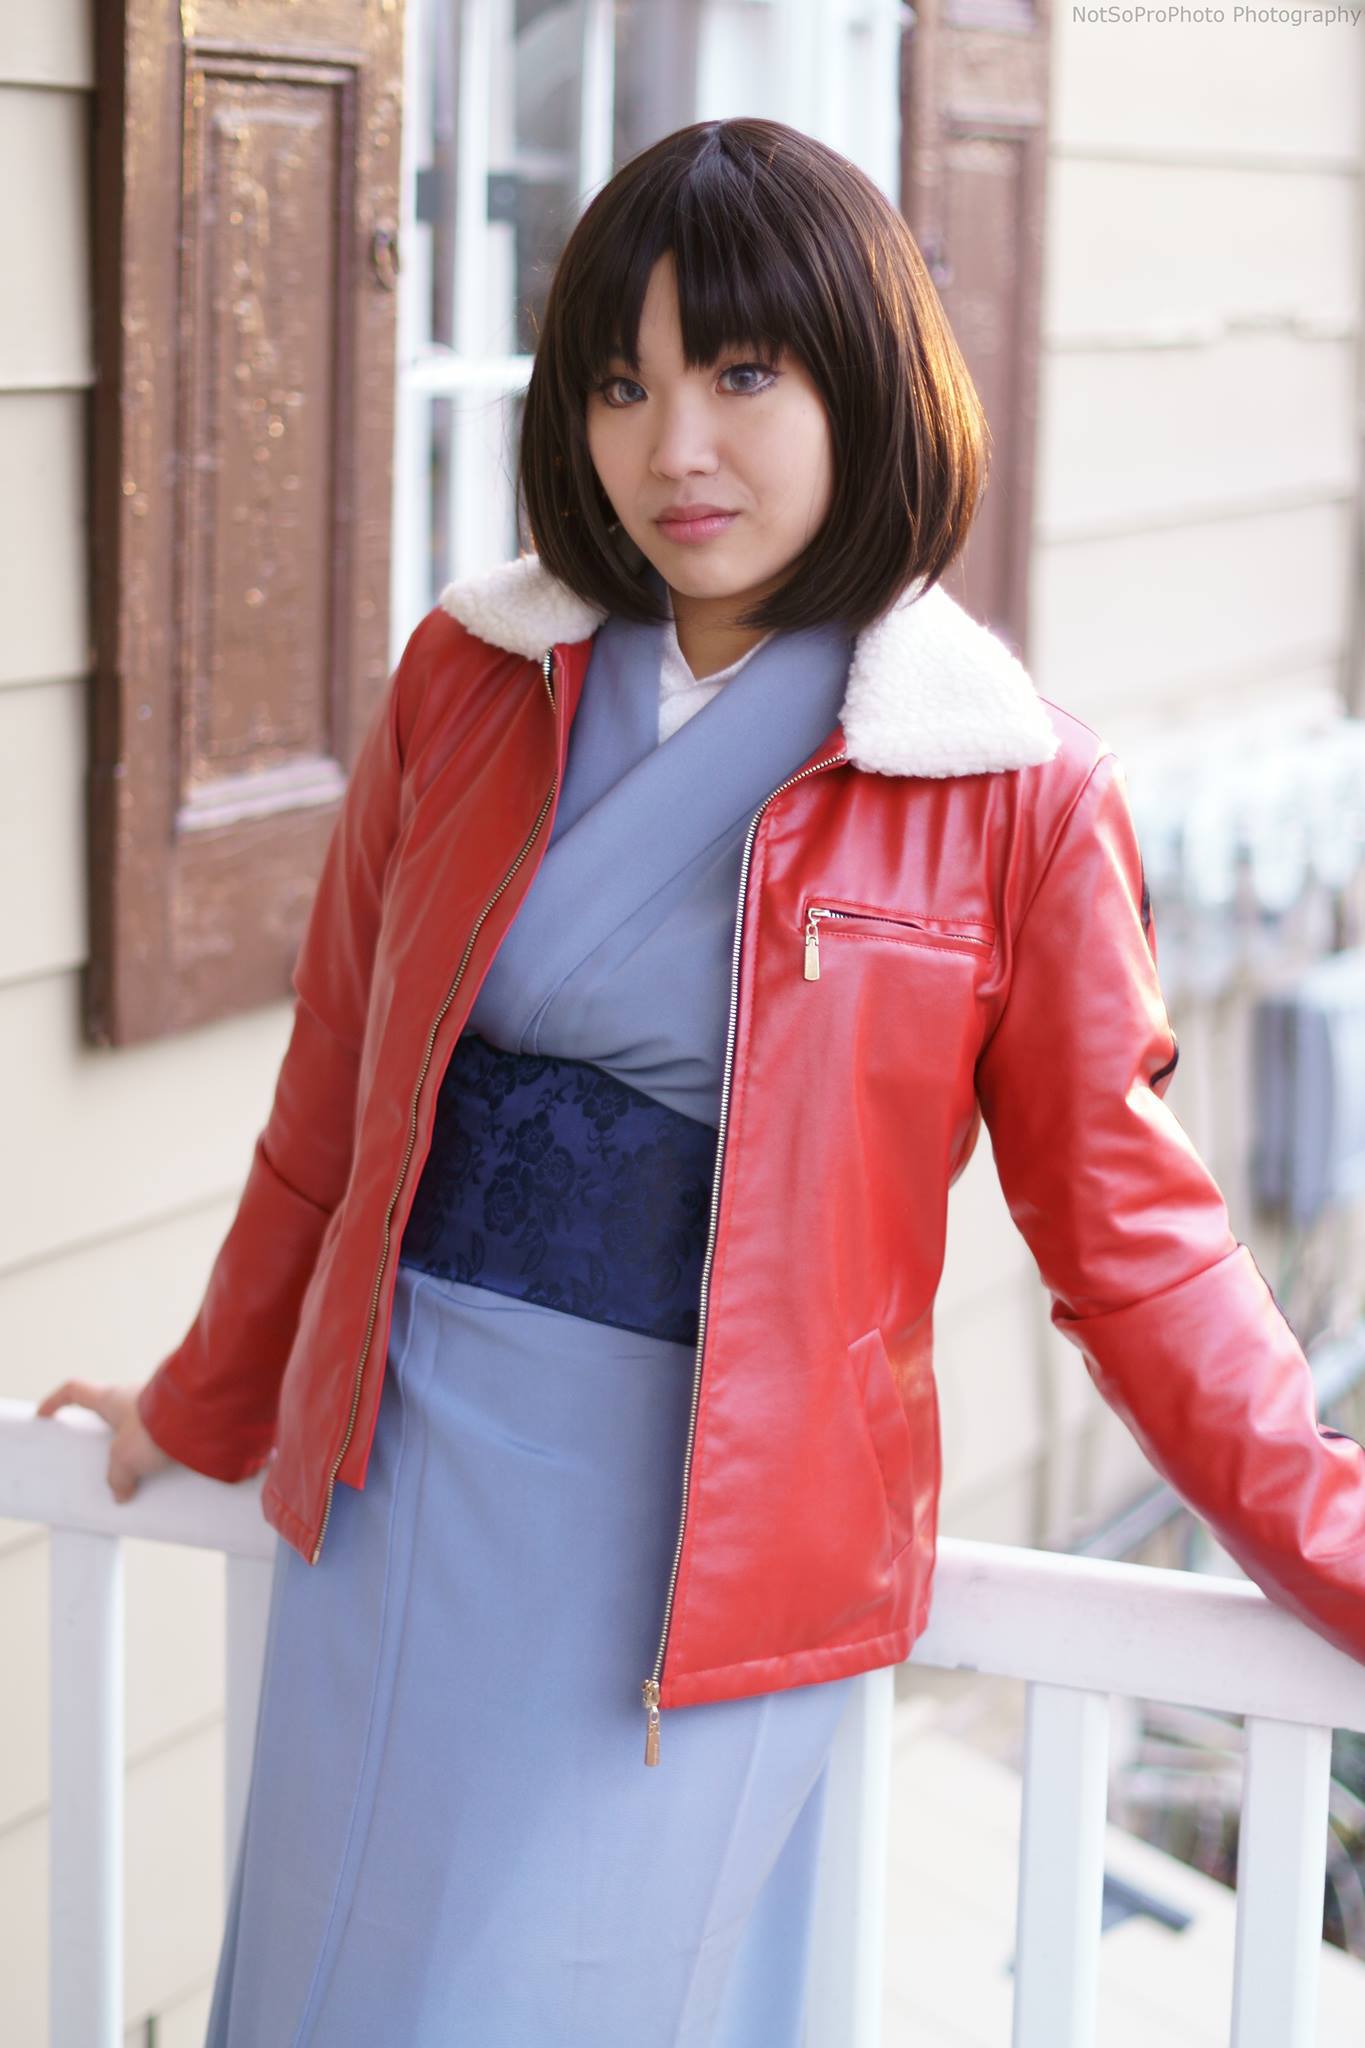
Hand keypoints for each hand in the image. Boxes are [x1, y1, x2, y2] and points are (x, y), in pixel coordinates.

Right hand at [34, 1380, 176, 1504]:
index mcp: (110, 1398)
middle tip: (103, 1461)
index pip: (74, 1390)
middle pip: (110, 1413)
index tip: (44, 1413)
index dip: (56, 1401)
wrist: (204, 1418)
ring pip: (141, 1429)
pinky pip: (165, 1440)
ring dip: (139, 1449)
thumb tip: (121, 1492)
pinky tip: (166, 1478)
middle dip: (106, 1435)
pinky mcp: (180, 1419)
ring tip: (140, 1479)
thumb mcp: (125, 1458)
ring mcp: (159, 1406)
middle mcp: (134, 1397)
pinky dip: (162, 1457)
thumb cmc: (155, 1427)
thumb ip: (117, 1476)